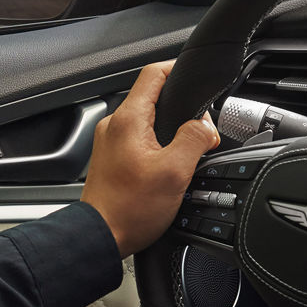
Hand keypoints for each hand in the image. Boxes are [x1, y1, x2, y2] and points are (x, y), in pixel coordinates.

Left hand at [79, 60, 221, 254]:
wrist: (100, 238)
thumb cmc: (129, 209)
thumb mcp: (175, 172)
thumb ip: (194, 139)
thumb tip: (205, 126)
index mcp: (129, 120)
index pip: (154, 73)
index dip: (178, 69)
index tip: (195, 77)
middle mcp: (114, 125)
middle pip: (153, 97)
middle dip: (181, 108)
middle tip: (201, 132)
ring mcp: (110, 141)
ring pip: (147, 120)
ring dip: (170, 129)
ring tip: (186, 152)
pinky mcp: (112, 157)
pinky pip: (139, 138)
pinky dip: (157, 144)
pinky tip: (168, 165)